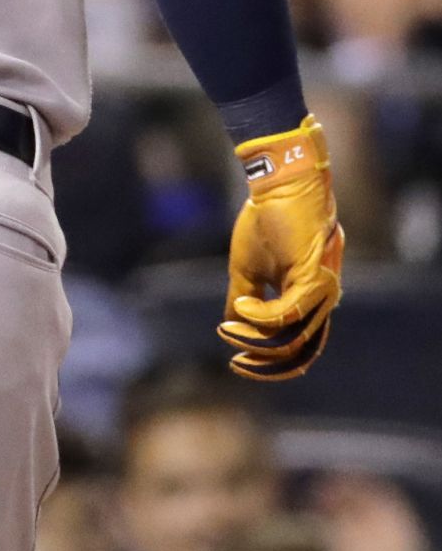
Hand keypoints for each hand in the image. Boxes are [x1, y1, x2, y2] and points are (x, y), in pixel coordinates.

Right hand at [217, 115, 343, 380]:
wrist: (279, 186)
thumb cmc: (266, 221)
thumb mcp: (246, 269)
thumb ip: (244, 299)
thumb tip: (232, 326)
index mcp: (307, 300)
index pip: (295, 347)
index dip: (267, 363)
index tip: (235, 363)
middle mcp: (321, 302)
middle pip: (297, 352)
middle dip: (263, 363)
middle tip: (234, 360)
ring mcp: (321, 293)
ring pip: (293, 340)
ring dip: (256, 340)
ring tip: (231, 327)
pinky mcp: (314, 280)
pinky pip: (287, 315)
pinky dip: (260, 317)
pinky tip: (242, 306)